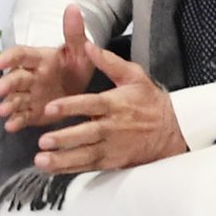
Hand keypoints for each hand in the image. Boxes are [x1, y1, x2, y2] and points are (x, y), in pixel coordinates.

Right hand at [0, 5, 96, 131]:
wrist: (81, 88)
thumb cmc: (76, 66)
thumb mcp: (81, 50)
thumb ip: (74, 32)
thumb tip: (72, 7)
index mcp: (39, 59)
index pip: (21, 55)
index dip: (9, 58)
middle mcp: (30, 76)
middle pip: (14, 78)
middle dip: (5, 84)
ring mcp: (29, 95)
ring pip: (15, 98)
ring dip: (8, 104)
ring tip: (3, 111)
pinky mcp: (31, 112)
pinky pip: (22, 116)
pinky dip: (16, 121)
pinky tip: (11, 125)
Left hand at [34, 43, 188, 173]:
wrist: (173, 129)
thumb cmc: (149, 101)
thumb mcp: (134, 76)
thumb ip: (109, 62)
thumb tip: (88, 46)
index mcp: (116, 104)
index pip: (90, 104)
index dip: (70, 106)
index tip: (50, 108)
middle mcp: (113, 127)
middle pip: (86, 133)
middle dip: (64, 138)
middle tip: (43, 141)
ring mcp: (113, 146)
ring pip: (85, 154)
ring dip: (63, 159)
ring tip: (42, 161)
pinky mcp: (113, 161)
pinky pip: (89, 166)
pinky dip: (70, 169)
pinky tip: (53, 169)